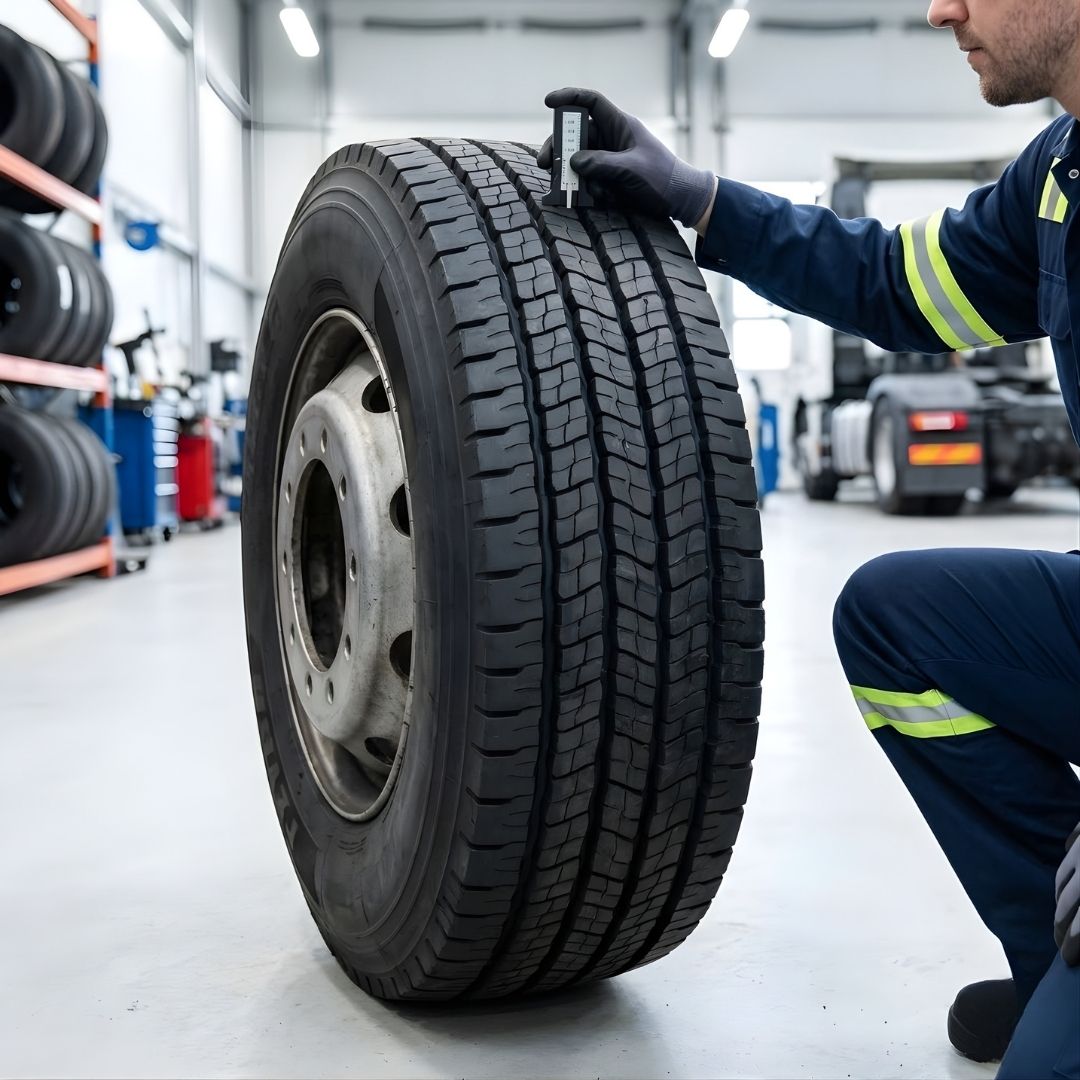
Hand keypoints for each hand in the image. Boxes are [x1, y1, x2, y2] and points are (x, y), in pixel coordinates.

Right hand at [536, 87, 716, 232]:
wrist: (681, 201)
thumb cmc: (663, 179)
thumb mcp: (633, 170)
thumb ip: (603, 164)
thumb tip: (573, 161)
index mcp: (620, 126)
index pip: (591, 102)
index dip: (569, 97)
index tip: (548, 102)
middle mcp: (611, 139)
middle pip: (575, 135)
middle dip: (558, 147)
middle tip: (545, 164)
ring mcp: (609, 160)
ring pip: (577, 160)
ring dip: (570, 174)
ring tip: (567, 188)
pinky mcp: (608, 179)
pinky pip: (587, 180)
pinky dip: (584, 189)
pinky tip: (593, 199)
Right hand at [1056, 821, 1079, 966]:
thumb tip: (1077, 927)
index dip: (1073, 944)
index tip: (1067, 961)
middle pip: (1068, 903)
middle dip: (1062, 929)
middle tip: (1060, 946)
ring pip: (1064, 878)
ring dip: (1061, 900)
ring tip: (1061, 915)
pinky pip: (1071, 846)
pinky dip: (1067, 864)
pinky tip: (1068, 866)